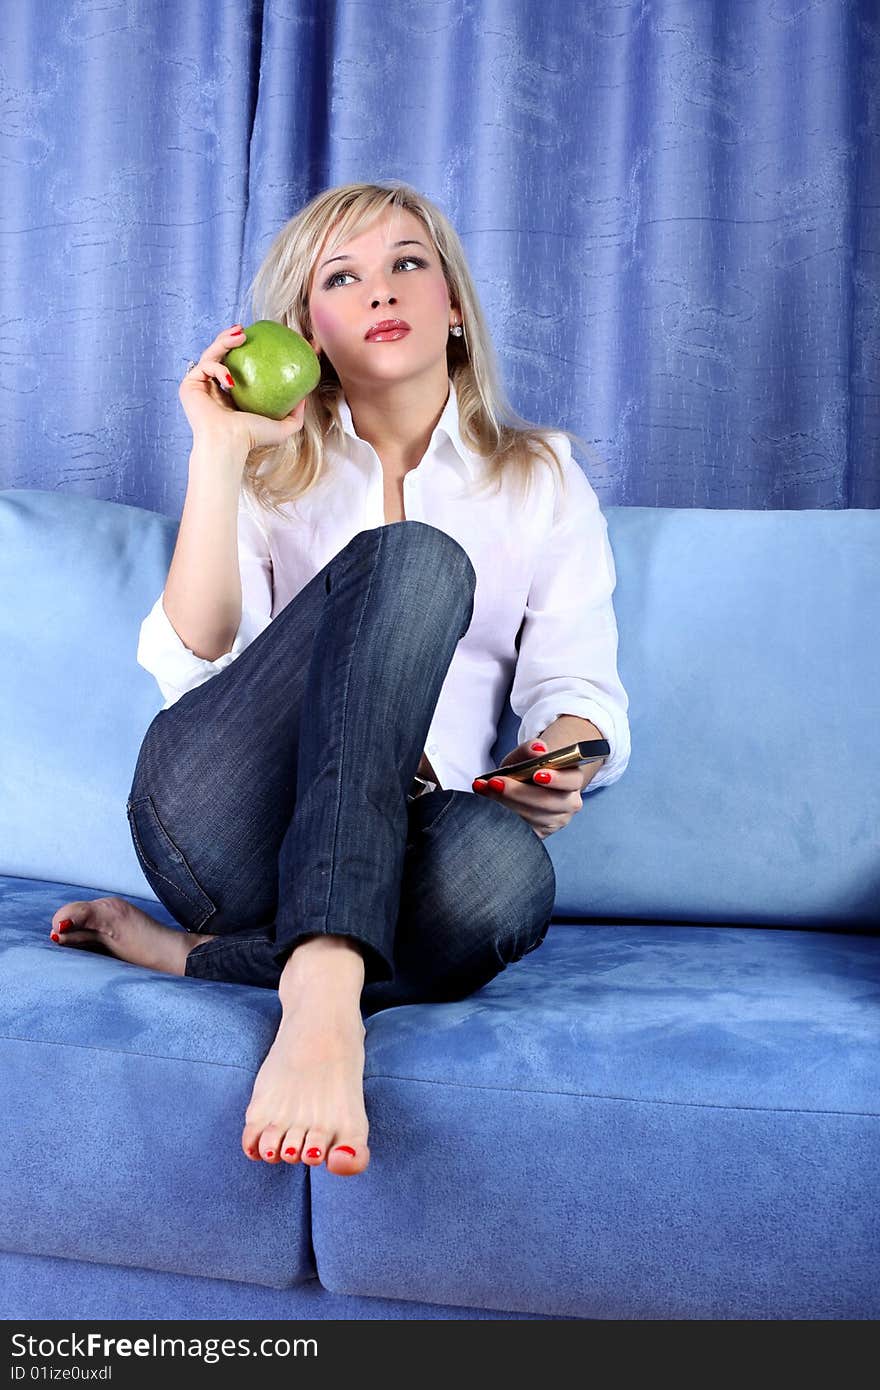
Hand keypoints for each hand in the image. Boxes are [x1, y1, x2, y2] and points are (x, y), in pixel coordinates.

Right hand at [178, 325, 309, 454]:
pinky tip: (230, 376)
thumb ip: (295, 415)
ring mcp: (200, 386)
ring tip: (240, 335)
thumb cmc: (252, 438)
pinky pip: (204, 366)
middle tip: (244, 330)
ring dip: (223, 341)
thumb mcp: (281, 427)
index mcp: (230, 394)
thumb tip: (304, 398)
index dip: (245, 349)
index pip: (235, 364)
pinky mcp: (190, 386)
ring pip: (210, 354)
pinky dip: (217, 367)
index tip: (258, 337)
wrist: (229, 444)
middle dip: (230, 338)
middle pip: (220, 354)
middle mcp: (214, 388)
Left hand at [471, 739, 584, 839]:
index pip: (572, 780)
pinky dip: (505, 816)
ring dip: (507, 803)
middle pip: (550, 801)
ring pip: (534, 817)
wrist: (526, 785)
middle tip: (496, 782)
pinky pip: (524, 829)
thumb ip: (530, 749)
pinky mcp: (542, 833)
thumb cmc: (527, 769)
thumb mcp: (525, 755)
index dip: (556, 779)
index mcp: (572, 778)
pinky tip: (490, 806)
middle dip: (520, 792)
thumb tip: (539, 750)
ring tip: (487, 790)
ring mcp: (557, 820)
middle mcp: (570, 802)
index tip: (535, 774)